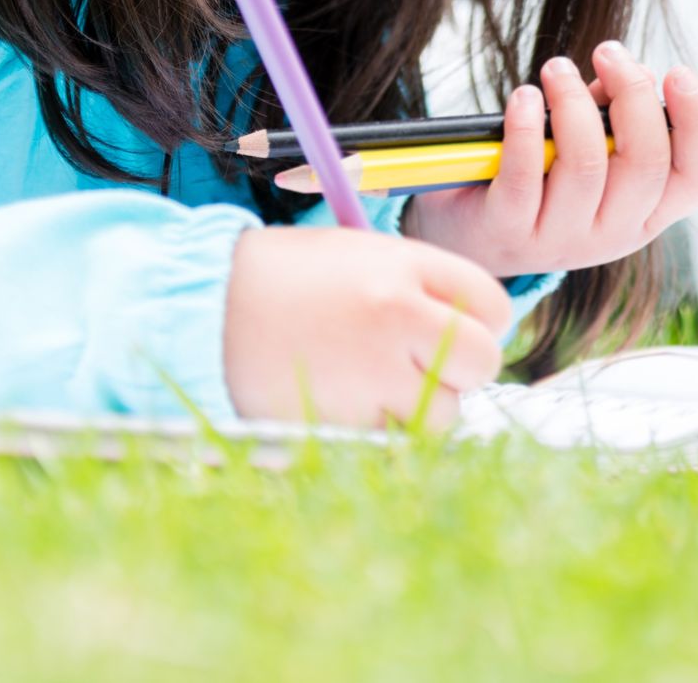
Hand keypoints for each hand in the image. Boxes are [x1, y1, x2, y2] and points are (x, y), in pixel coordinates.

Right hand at [223, 225, 513, 427]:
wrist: (205, 307)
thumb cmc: (292, 279)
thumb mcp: (365, 256)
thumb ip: (427, 287)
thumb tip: (482, 331)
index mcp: (404, 266)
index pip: (492, 305)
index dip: (482, 322)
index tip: (460, 328)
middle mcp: (395, 317)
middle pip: (481, 362)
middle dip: (465, 370)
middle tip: (430, 366)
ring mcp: (368, 374)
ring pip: (443, 415)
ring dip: (425, 409)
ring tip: (382, 386)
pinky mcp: (340, 422)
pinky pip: (394, 442)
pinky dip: (382, 432)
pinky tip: (352, 404)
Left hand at [403, 42, 697, 276]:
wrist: (473, 238)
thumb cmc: (546, 178)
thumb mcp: (593, 150)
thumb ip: (619, 115)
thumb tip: (639, 74)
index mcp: (648, 213)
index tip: (676, 73)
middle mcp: (614, 234)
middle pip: (646, 164)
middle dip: (631, 94)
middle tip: (607, 52)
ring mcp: (562, 241)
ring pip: (585, 165)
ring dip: (572, 101)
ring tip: (556, 70)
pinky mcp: (510, 233)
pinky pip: (524, 177)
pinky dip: (525, 126)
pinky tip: (524, 97)